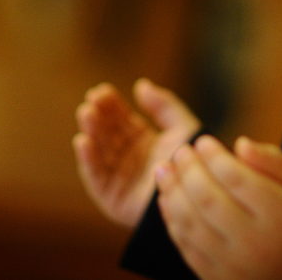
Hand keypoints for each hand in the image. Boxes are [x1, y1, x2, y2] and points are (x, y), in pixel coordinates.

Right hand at [73, 78, 200, 227]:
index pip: (121, 119)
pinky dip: (88, 159)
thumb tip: (141, 84)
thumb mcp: (182, 128)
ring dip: (91, 132)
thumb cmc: (192, 164)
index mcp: (142, 141)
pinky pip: (96, 177)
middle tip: (92, 100)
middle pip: (107, 133)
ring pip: (99, 151)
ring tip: (87, 113)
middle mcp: (127, 158)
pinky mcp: (111, 197)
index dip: (111, 104)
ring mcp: (118, 177)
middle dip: (98, 115)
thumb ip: (164, 106)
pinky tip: (84, 142)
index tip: (102, 90)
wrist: (197, 198)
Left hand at [155, 135, 281, 279]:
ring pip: (192, 224)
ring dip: (172, 193)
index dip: (214, 156)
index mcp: (281, 215)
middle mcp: (256, 243)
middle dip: (189, 170)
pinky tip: (167, 198)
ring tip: (164, 170)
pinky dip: (172, 220)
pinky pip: (187, 247)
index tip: (202, 141)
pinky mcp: (218, 279)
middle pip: (209, 200)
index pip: (237, 178)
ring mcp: (235, 264)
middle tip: (181, 152)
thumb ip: (274, 162)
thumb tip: (240, 144)